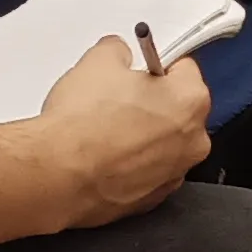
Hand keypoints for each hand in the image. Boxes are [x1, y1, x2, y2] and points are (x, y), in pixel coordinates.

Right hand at [27, 36, 212, 227]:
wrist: (58, 175)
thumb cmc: (82, 126)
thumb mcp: (98, 62)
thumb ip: (118, 51)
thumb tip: (117, 56)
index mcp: (190, 100)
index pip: (183, 69)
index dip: (155, 65)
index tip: (139, 69)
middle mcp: (193, 141)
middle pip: (177, 109)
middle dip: (151, 102)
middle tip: (118, 99)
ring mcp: (174, 174)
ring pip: (162, 144)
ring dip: (141, 135)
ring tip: (105, 130)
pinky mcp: (152, 199)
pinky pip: (147, 172)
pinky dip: (131, 164)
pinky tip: (104, 156)